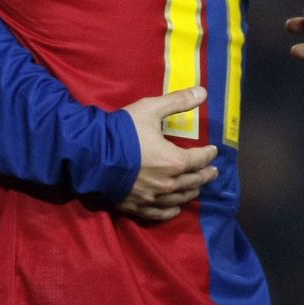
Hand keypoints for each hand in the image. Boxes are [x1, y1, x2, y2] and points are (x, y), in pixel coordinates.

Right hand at [115, 86, 217, 221]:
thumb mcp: (150, 110)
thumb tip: (203, 92)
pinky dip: (170, 211)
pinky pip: (159, 213)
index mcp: (175, 161)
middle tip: (212, 172)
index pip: (200, 159)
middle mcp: (169, 183)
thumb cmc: (123, 132)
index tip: (212, 151)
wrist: (91, 155)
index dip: (208, 154)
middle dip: (205, 175)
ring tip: (196, 188)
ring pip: (180, 198)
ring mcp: (153, 197)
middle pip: (194, 181)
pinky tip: (175, 209)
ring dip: (191, 192)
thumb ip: (177, 102)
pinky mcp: (136, 205)